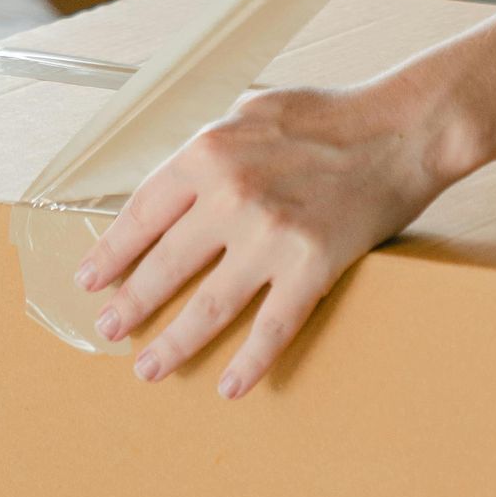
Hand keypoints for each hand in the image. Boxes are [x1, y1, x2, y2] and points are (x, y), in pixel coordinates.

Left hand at [75, 78, 442, 397]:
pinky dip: (246, 364)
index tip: (92, 278)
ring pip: (205, 308)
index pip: (142, 213)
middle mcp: (231, 196)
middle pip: (162, 267)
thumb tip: (171, 187)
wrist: (403, 128)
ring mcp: (271, 236)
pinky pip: (270, 329)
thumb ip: (211, 148)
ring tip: (149, 367)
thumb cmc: (331, 115)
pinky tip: (229, 385)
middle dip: (129, 305)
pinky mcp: (312, 266)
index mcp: (210, 153)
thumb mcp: (254, 111)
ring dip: (171, 345)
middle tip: (110, 330)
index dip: (112, 252)